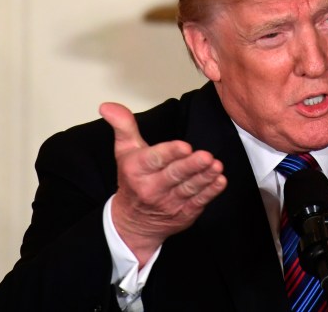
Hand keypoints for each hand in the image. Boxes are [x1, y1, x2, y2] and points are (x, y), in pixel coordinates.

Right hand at [99, 102, 226, 265]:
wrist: (133, 222)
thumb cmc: (132, 180)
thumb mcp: (124, 151)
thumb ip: (123, 125)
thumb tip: (107, 106)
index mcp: (137, 170)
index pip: (154, 160)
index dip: (170, 153)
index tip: (185, 146)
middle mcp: (152, 188)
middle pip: (174, 175)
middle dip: (191, 166)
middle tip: (206, 156)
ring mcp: (169, 203)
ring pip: (189, 188)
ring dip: (204, 177)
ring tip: (216, 166)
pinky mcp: (184, 214)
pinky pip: (198, 202)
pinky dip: (210, 192)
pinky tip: (219, 181)